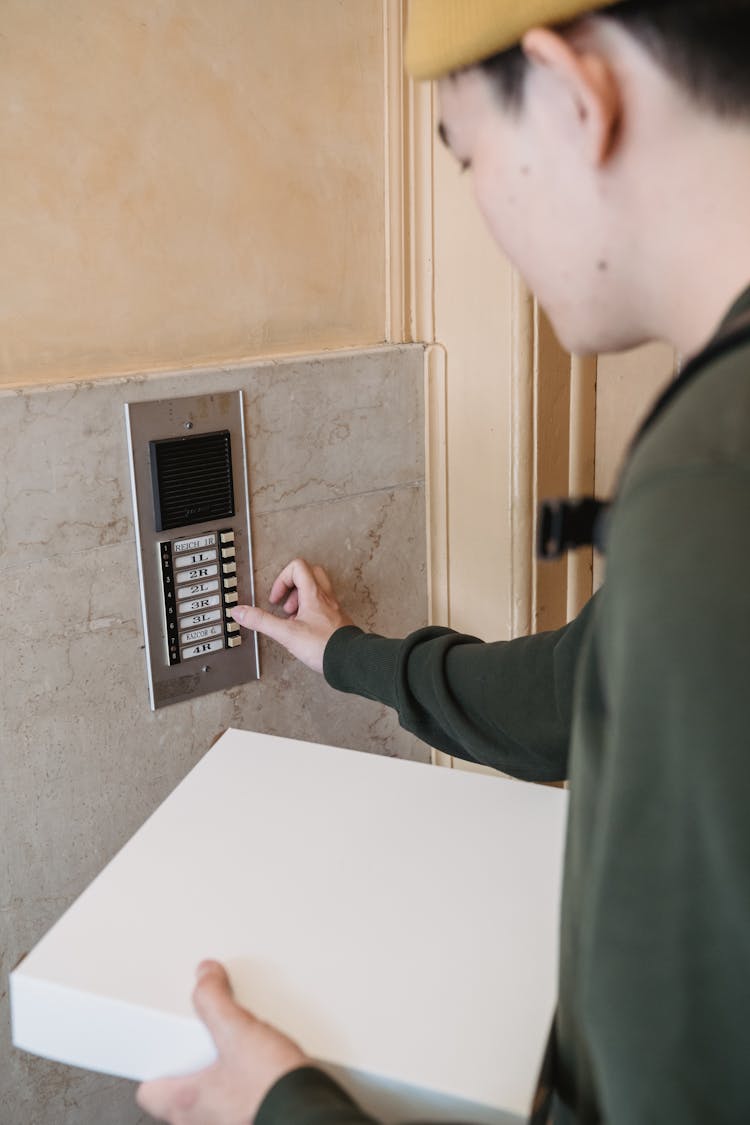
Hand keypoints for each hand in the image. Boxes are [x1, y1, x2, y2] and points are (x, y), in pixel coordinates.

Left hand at [137, 961, 307, 1124]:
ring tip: (240, 1054)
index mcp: (185, 1102)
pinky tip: (262, 1072)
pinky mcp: (250, 1123)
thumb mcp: (239, 1031)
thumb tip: (205, 979)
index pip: (148, 1090)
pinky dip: (243, 1093)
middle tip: (209, 1042)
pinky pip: (235, 1111)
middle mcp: (200, 1123)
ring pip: (208, 1105)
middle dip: (193, 1068)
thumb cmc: (271, 1090)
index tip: (167, 1043)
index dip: (157, 1064)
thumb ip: (214, 1000)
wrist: (308, 1115)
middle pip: (179, 1095)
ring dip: (219, 1083)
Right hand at [231, 559, 352, 672]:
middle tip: (286, 603)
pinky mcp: (337, 622)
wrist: (350, 661)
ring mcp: (334, 610)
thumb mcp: (286, 633)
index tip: (276, 599)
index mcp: (314, 595)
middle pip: (311, 573)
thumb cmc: (323, 646)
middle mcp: (326, 598)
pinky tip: (304, 631)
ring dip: (301, 600)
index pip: (298, 567)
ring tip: (293, 619)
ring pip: (318, 591)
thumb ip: (262, 622)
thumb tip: (240, 612)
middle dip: (293, 585)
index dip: (282, 579)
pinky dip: (310, 613)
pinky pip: (323, 608)